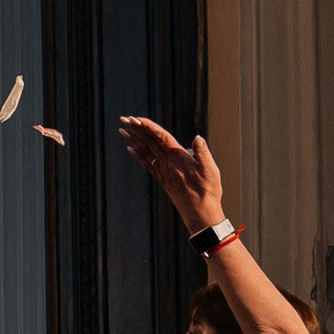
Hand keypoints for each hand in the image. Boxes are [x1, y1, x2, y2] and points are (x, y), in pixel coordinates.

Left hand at [119, 117, 224, 234]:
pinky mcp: (163, 180)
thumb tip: (197, 137)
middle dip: (136, 129)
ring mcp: (163, 172)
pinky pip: (148, 164)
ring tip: (123, 130)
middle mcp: (167, 163)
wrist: (199, 214)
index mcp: (178, 157)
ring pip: (146, 151)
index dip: (147, 126)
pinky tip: (131, 149)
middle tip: (124, 118)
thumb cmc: (208, 192)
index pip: (160, 137)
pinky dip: (139, 155)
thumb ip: (203, 152)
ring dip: (134, 140)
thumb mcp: (211, 170)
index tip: (135, 118)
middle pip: (149, 142)